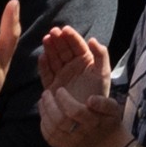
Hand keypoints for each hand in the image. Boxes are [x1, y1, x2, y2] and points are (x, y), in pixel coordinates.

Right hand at [32, 23, 130, 146]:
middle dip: (58, 40)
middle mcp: (72, 66)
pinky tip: (42, 57)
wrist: (92, 117)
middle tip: (52, 33)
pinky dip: (44, 66)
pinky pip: (47, 74)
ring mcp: (62, 75)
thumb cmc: (100, 93)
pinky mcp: (53, 86)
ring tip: (46, 40)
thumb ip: (101, 56)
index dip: (71, 37)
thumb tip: (93, 39)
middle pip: (63, 50)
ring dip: (50, 49)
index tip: (65, 29)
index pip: (77, 46)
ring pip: (54, 59)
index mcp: (85, 61)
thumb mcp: (104, 73)